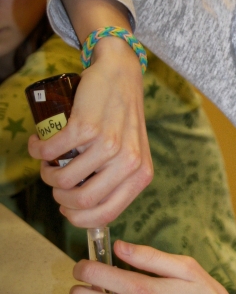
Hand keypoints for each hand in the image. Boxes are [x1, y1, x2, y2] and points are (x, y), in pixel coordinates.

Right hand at [28, 36, 152, 227]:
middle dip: (59, 196)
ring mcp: (108, 145)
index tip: (66, 208)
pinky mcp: (87, 127)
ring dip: (46, 173)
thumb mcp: (132, 153)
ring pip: (63, 179)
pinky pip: (51, 152)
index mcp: (140, 175)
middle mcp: (128, 163)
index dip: (79, 218)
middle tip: (55, 181)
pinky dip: (37, 150)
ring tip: (47, 160)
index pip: (106, 215)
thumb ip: (118, 180)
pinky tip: (38, 143)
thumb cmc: (122, 117)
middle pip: (81, 202)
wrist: (121, 75)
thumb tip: (86, 210)